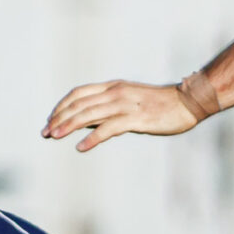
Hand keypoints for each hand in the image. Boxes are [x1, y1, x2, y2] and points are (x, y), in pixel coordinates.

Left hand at [44, 80, 205, 148]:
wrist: (187, 102)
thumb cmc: (160, 104)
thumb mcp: (130, 99)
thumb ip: (109, 107)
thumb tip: (86, 121)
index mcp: (113, 87)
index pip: (79, 93)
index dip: (62, 106)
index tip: (51, 119)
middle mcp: (116, 93)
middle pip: (79, 104)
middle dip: (59, 118)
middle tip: (46, 132)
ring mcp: (125, 105)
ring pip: (89, 114)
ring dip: (69, 126)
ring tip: (55, 136)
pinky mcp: (135, 119)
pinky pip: (108, 128)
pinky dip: (92, 137)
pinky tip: (81, 147)